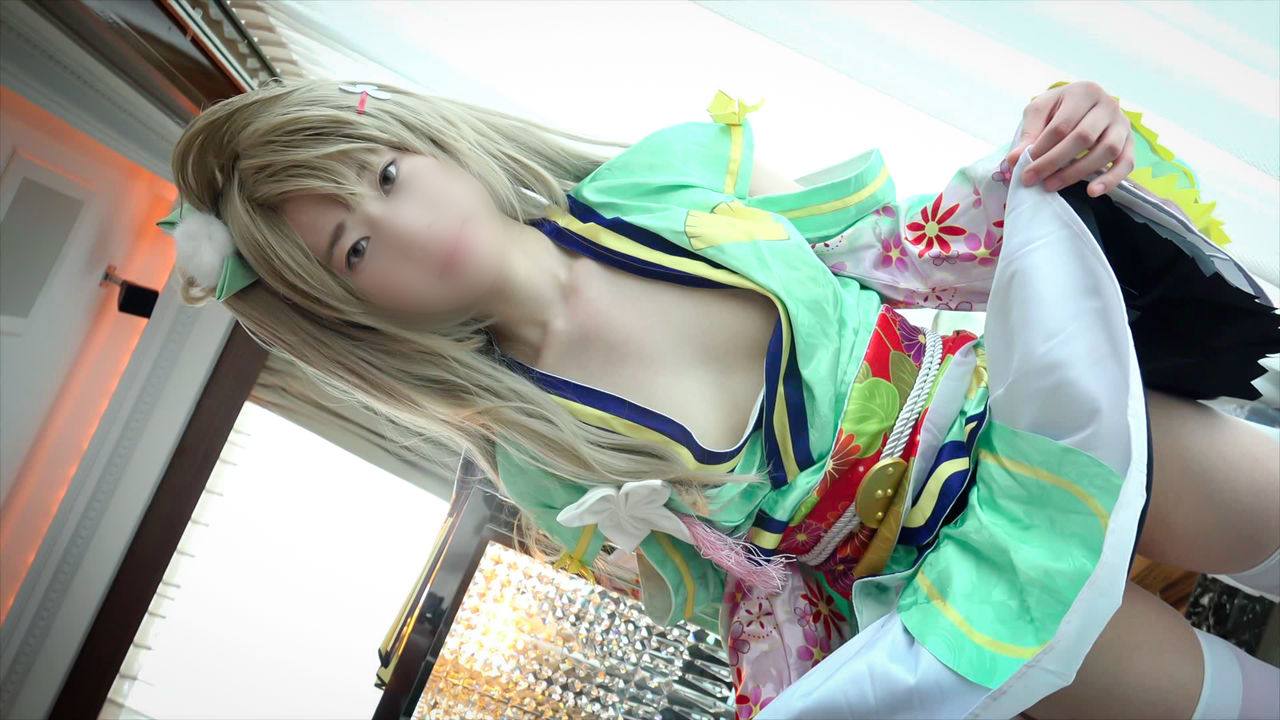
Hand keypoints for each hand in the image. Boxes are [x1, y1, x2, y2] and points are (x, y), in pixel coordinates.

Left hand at [1005, 81, 1135, 197]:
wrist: (1085, 105)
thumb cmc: (1059, 108)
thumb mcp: (1040, 111)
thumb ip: (1028, 132)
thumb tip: (1013, 159)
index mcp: (1084, 92)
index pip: (1062, 125)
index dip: (1041, 148)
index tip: (1022, 166)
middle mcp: (1108, 105)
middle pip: (1083, 137)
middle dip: (1054, 162)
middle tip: (1032, 180)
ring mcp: (1122, 124)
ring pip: (1106, 151)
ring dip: (1077, 172)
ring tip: (1052, 186)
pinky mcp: (1131, 143)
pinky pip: (1127, 163)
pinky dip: (1111, 180)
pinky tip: (1092, 192)